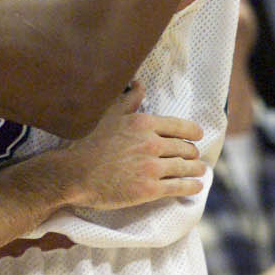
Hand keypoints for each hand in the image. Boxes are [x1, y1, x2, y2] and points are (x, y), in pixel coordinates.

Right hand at [61, 85, 204, 208]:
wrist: (74, 173)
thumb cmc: (88, 143)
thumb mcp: (108, 115)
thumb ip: (128, 100)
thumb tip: (139, 84)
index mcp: (144, 123)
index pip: (180, 127)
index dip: (192, 132)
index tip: (197, 135)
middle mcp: (152, 143)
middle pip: (184, 148)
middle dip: (192, 152)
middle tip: (194, 156)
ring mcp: (152, 167)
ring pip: (184, 167)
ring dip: (196, 169)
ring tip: (200, 170)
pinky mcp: (149, 189)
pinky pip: (178, 186)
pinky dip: (191, 186)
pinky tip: (196, 186)